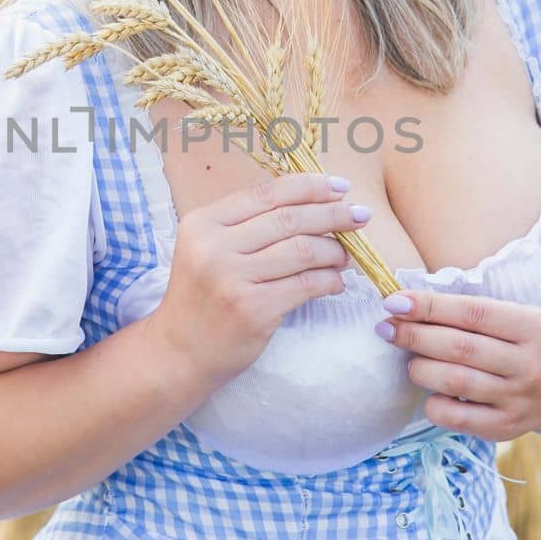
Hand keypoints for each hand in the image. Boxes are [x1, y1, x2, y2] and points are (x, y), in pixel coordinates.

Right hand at [151, 171, 373, 387]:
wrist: (180, 352)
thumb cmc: (203, 297)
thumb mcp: (210, 249)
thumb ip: (248, 225)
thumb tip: (313, 202)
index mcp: (203, 223)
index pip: (266, 193)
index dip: (309, 187)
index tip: (340, 187)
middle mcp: (214, 247)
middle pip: (289, 219)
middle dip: (333, 214)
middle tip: (360, 216)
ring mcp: (232, 279)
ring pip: (302, 250)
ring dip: (335, 251)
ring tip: (346, 256)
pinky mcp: (253, 309)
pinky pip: (306, 284)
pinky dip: (330, 280)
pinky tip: (336, 282)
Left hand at [374, 290, 540, 441]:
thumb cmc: (519, 341)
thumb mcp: (511, 316)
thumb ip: (466, 311)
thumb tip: (403, 305)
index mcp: (534, 327)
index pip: (472, 313)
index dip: (429, 306)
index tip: (394, 302)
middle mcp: (532, 365)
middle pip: (459, 347)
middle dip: (414, 335)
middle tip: (386, 328)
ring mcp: (520, 400)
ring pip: (455, 381)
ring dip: (420, 368)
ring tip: (408, 360)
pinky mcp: (505, 428)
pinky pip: (455, 417)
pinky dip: (433, 403)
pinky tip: (429, 391)